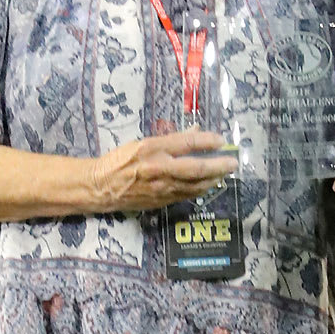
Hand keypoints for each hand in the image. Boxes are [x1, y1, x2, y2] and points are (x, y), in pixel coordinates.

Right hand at [90, 130, 236, 212]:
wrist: (101, 187)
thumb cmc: (120, 160)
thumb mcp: (143, 143)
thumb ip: (171, 139)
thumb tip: (195, 131)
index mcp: (153, 149)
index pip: (186, 143)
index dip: (207, 141)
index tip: (221, 140)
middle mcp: (159, 168)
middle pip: (196, 168)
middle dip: (218, 166)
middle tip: (233, 162)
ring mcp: (161, 188)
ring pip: (195, 185)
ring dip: (214, 180)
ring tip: (225, 173)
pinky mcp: (161, 202)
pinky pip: (186, 195)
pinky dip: (200, 189)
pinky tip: (208, 185)